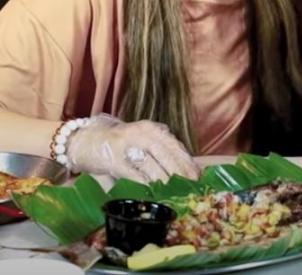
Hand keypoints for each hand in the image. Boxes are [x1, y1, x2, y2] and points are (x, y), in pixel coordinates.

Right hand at [67, 115, 200, 181]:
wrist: (82, 139)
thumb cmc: (117, 144)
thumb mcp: (140, 141)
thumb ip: (158, 151)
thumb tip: (182, 171)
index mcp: (151, 129)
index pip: (174, 145)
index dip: (187, 161)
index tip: (198, 175)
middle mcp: (141, 133)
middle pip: (166, 154)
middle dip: (179, 172)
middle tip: (189, 187)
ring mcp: (126, 145)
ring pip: (151, 164)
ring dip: (164, 180)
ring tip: (174, 192)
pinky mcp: (112, 159)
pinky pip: (132, 173)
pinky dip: (143, 183)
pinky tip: (152, 192)